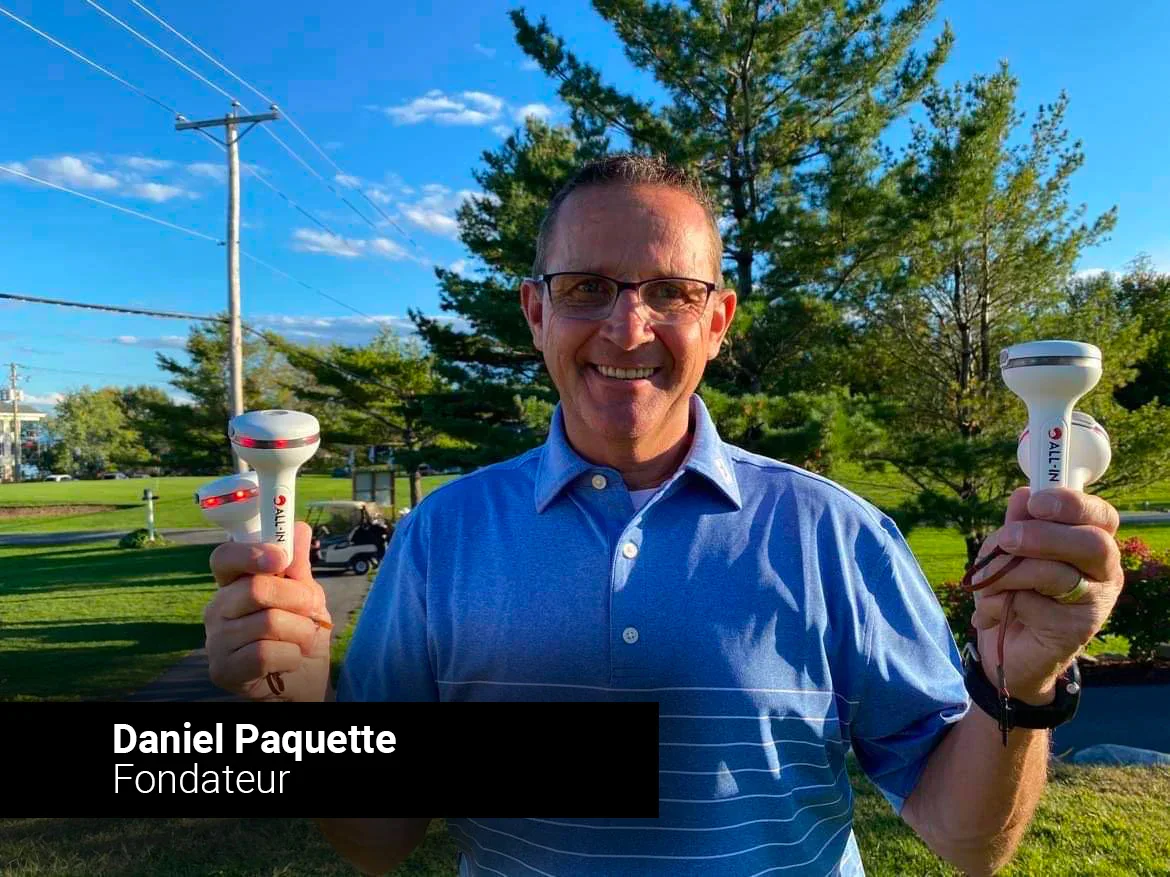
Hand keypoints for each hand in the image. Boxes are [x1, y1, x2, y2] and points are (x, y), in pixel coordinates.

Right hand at [205, 521, 332, 701]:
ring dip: (300, 632)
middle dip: (297, 599)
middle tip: (310, 609)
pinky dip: (291, 656)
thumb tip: (298, 527)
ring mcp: (215, 641)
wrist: (305, 680)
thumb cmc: (299, 633)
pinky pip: (264, 654)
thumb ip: (297, 565)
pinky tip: (289, 660)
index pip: (224, 557)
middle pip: (255, 589)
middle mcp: (217, 609)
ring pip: (267, 623)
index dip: (251, 553)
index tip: (281, 559)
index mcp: (232, 585)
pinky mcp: (222, 670)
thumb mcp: (305, 595)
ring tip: (302, 640)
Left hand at [969, 487, 1123, 703]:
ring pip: (1055, 574)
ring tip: (985, 585)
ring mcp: (1094, 603)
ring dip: (1006, 574)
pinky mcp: (1074, 631)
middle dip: (1042, 536)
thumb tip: (1023, 495)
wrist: (1007, 650)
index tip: (1036, 504)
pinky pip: (1031, 603)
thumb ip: (1019, 525)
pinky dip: (997, 603)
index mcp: (1092, 543)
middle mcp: (1103, 572)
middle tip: (1007, 540)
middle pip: (1092, 544)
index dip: (1071, 504)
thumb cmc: (1013, 591)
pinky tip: (989, 615)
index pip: (1101, 516)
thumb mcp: (1009, 553)